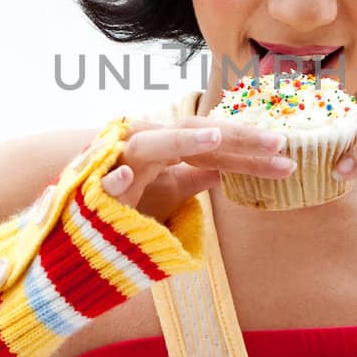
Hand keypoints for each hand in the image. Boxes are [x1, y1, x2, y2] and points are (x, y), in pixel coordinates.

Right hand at [97, 117, 295, 223]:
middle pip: (194, 134)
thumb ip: (197, 175)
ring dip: (181, 141)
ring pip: (151, 146)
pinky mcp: (90, 188)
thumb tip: (231, 167)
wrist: (69, 222)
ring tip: (214, 139)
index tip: (287, 159)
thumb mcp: (168, 189)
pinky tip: (129, 176)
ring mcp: (116, 162)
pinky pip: (104, 183)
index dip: (249, 152)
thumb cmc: (123, 202)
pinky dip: (115, 179)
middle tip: (276, 144)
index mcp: (165, 145)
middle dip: (234, 138)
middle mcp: (143, 143)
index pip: (215, 146)